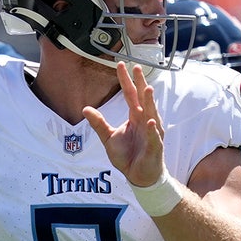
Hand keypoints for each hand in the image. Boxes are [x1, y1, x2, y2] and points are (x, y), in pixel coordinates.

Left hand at [83, 62, 164, 186]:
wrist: (138, 175)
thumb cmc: (126, 155)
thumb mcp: (108, 138)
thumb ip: (99, 123)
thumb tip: (85, 109)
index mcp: (134, 116)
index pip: (130, 94)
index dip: (126, 80)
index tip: (121, 64)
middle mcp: (145, 120)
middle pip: (142, 99)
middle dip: (140, 84)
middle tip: (136, 67)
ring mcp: (152, 133)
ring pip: (151, 114)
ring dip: (149, 102)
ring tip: (147, 89)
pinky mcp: (155, 147)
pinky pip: (154, 137)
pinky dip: (152, 130)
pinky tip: (150, 122)